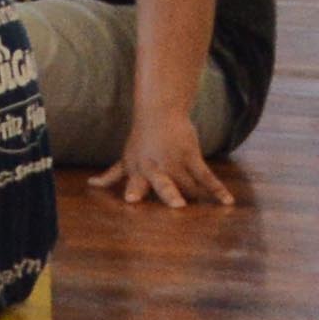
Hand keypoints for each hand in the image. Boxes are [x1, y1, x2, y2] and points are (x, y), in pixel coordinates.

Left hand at [99, 127, 233, 206]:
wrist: (160, 114)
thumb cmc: (141, 141)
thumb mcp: (126, 158)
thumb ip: (112, 176)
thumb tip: (91, 186)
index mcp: (136, 170)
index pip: (133, 183)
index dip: (132, 191)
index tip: (131, 201)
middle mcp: (154, 166)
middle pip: (162, 182)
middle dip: (169, 193)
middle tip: (177, 205)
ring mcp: (174, 161)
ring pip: (187, 185)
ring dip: (194, 197)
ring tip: (197, 205)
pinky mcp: (191, 156)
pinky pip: (206, 176)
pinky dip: (218, 190)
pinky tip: (227, 202)